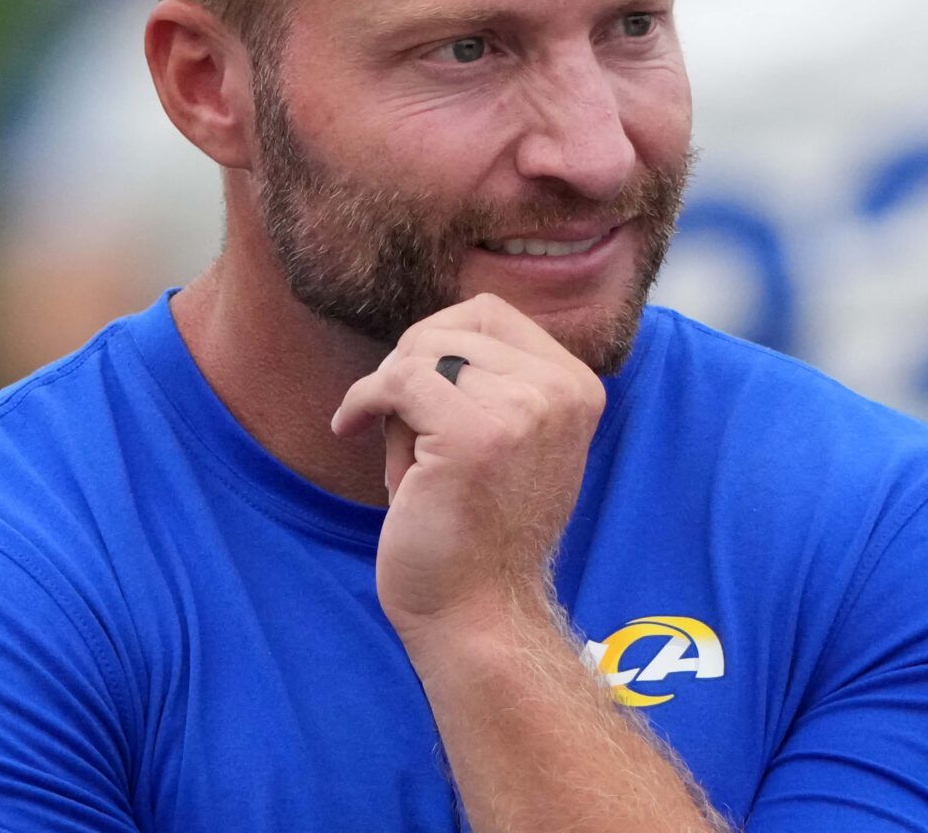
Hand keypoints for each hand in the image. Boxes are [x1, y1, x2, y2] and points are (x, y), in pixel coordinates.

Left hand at [331, 293, 606, 644]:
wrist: (480, 614)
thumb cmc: (477, 530)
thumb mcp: (506, 437)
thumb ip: (485, 380)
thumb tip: (422, 331)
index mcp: (579, 387)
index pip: (493, 313)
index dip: (439, 338)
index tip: (411, 383)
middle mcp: (561, 392)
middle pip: (456, 324)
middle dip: (411, 362)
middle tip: (391, 415)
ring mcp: (524, 411)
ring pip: (423, 352)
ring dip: (391, 390)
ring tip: (389, 439)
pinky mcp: (474, 435)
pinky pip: (397, 381)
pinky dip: (362, 400)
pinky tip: (349, 429)